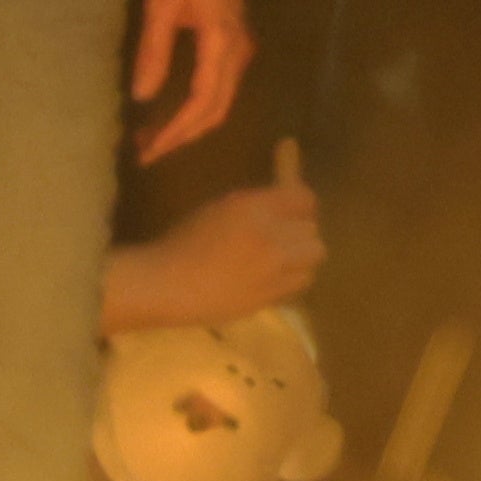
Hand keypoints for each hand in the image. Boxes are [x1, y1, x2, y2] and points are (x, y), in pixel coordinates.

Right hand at [105, 139, 323, 330]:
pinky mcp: (271, 294)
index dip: (301, 204)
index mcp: (253, 207)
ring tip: (284, 258)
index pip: (303, 198)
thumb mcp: (220, 207)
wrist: (166, 285)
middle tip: (285, 235)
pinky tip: (274, 277)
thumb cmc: (183, 241)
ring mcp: (273, 267)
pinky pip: (301, 281)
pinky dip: (293, 277)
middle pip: (312, 228)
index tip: (294, 209)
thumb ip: (256, 201)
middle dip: (300, 229)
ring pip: (315, 254)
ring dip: (302, 254)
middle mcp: (270, 235)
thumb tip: (283, 186)